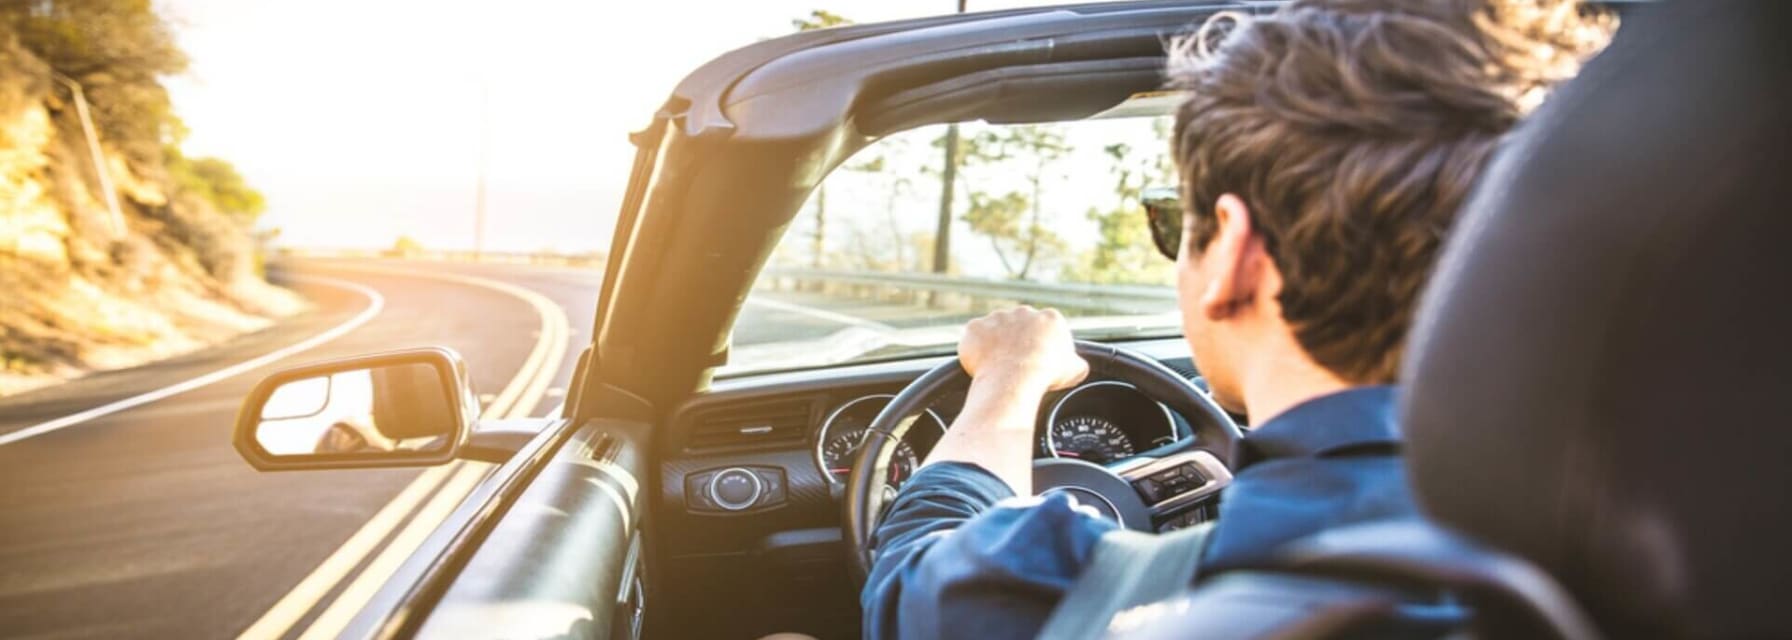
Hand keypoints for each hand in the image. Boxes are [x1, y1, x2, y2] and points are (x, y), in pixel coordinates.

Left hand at [958, 306, 1088, 392]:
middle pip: (1020, 325)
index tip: (1038, 359)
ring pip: (995, 330)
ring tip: (998, 367)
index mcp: (1049, 318)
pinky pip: (973, 338)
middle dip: (1018, 341)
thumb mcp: (1075, 370)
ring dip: (995, 344)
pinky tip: (981, 366)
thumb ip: (1077, 362)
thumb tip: (1078, 365)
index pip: (1046, 327)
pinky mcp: (975, 328)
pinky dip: (975, 350)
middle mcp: (1023, 312)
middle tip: (1017, 364)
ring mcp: (996, 317)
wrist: (1015, 378)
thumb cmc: (1046, 374)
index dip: (1042, 345)